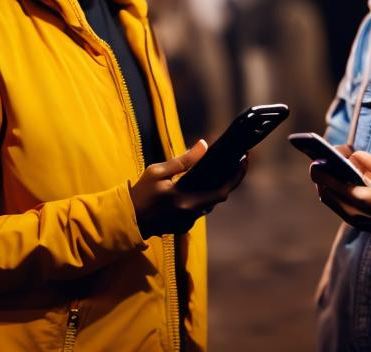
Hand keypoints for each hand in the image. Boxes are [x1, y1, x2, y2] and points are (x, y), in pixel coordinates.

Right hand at [129, 140, 247, 237]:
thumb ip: (183, 160)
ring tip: (220, 168)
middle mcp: (191, 214)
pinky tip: (203, 182)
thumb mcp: (158, 171)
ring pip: (209, 203)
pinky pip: (199, 208)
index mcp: (186, 201)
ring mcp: (188, 222)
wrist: (127, 220)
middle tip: (235, 161)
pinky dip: (203, 195)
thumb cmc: (140, 194)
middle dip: (229, 178)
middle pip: (219, 196)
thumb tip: (203, 145)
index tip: (243, 160)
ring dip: (215, 187)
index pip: (221, 191)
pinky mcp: (183, 225)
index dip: (236, 176)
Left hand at [310, 148, 370, 244]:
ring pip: (326, 198)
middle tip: (324, 161)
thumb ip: (370, 163)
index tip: (317, 159)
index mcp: (360, 198)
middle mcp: (350, 210)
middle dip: (320, 175)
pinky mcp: (351, 221)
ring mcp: (349, 218)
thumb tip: (353, 155)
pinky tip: (337, 181)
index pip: (329, 183)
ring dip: (323, 183)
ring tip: (329, 168)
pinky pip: (333, 204)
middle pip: (323, 190)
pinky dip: (330, 191)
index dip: (319, 170)